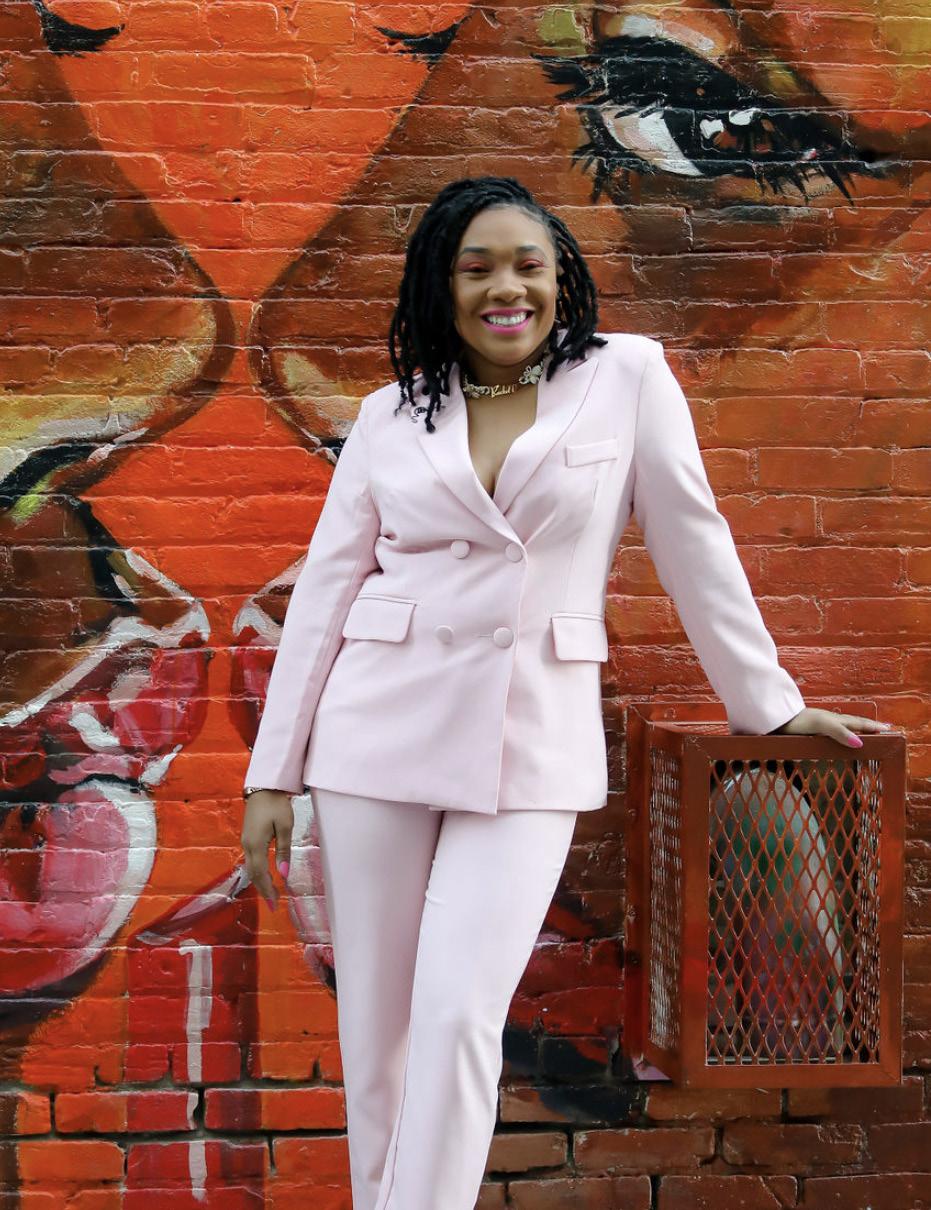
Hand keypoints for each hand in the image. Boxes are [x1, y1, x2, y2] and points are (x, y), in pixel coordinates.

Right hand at [240, 790, 293, 910]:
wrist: (263, 786)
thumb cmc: (276, 804)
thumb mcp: (285, 826)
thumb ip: (283, 850)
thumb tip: (283, 873)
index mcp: (255, 844)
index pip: (261, 873)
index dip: (268, 889)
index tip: (275, 903)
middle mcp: (247, 845)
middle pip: (253, 874)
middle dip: (263, 889)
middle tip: (273, 904)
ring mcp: (245, 841)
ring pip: (251, 868)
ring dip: (260, 881)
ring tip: (270, 893)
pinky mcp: (248, 837)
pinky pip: (251, 860)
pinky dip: (258, 872)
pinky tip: (265, 875)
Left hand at [769, 707, 894, 747]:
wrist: (776, 718)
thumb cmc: (798, 721)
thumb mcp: (821, 726)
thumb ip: (840, 733)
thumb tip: (860, 744)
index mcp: (835, 720)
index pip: (859, 723)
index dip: (873, 727)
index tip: (889, 729)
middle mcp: (830, 721)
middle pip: (854, 723)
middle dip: (868, 726)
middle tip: (883, 730)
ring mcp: (820, 724)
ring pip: (843, 726)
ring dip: (856, 729)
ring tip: (865, 733)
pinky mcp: (810, 730)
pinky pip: (832, 731)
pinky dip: (842, 733)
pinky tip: (837, 737)